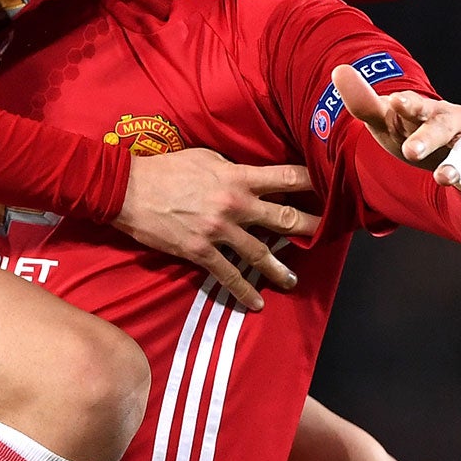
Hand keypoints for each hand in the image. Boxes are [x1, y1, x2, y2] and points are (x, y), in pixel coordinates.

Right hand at [114, 149, 316, 308]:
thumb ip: (232, 169)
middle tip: (327, 234)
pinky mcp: (200, 251)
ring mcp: (218, 231)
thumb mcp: (205, 157)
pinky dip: (243, 291)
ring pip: (260, 254)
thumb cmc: (165, 168)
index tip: (333, 185)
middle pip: (283, 218)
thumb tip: (249, 176)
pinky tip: (256, 302)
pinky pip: (228, 275)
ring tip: (291, 280)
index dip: (313, 182)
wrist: (127, 190)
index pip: (286, 178)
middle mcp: (234, 205)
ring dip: (279, 269)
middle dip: (310, 227)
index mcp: (237, 177)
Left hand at [332, 66, 460, 202]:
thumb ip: (364, 103)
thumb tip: (338, 70)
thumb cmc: (415, 133)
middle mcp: (454, 121)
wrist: (458, 150)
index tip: (395, 102)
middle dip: (427, 138)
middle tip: (409, 152)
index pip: (415, 105)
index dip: (407, 104)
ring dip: (457, 164)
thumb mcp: (388, 122)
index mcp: (426, 109)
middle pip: (441, 126)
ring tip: (443, 178)